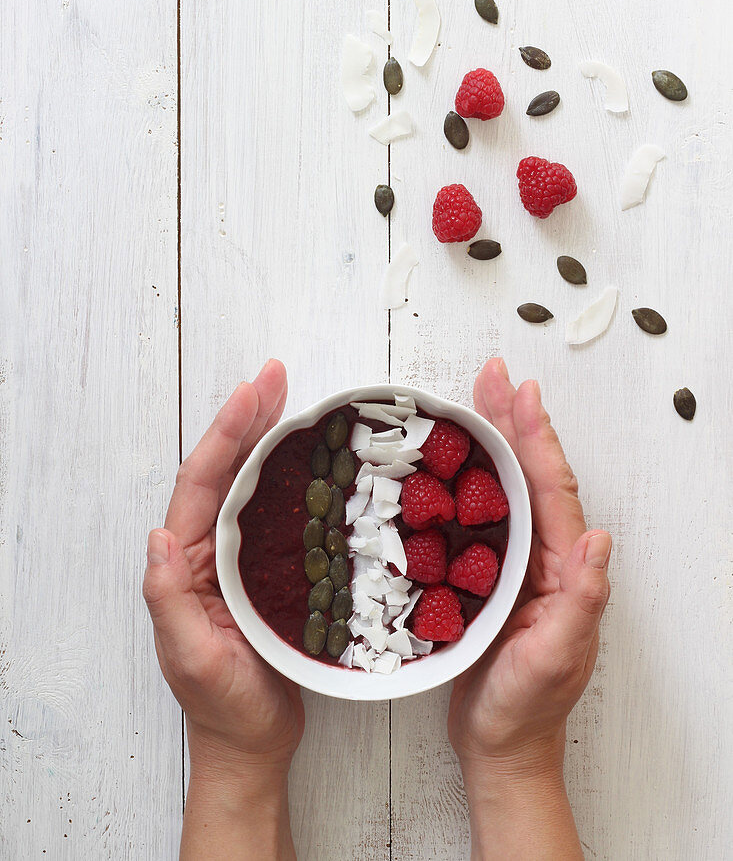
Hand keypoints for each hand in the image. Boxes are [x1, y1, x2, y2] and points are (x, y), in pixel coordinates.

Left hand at [143, 359, 303, 779]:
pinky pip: (279, 511)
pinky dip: (292, 475)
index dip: (226, 432)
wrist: (253, 744)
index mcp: (188, 562)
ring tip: (292, 398)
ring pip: (252, 483)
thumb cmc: (224, 708)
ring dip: (268, 436)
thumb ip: (169, 601)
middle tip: (278, 375)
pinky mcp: (269, 570)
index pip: (204, 481)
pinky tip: (313, 457)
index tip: (252, 391)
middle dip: (249, 417)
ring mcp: (239, 558)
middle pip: (227, 468)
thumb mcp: (192, 659)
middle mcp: (210, 550)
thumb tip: (157, 539)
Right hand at [449, 359, 611, 779]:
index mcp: (562, 567)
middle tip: (490, 376)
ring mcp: (514, 563)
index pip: (552, 488)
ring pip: (503, 487)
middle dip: (511, 421)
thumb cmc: (526, 708)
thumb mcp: (556, 660)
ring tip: (471, 400)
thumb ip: (581, 603)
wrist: (498, 746)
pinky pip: (479, 514)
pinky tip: (446, 462)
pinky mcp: (486, 575)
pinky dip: (465, 479)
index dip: (537, 438)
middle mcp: (542, 556)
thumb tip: (600, 542)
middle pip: (528, 474)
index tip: (522, 393)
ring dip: (489, 440)